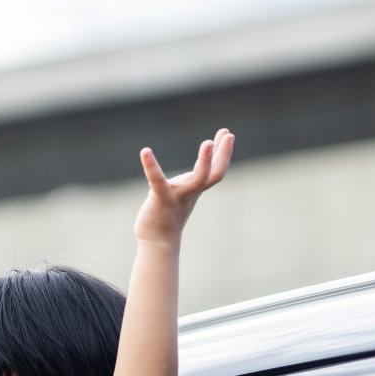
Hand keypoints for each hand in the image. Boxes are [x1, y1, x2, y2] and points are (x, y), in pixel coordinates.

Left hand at [134, 128, 233, 248]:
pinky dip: (151, 166)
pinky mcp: (161, 199)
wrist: (157, 241)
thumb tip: (190, 174)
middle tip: (229, 134)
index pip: (215, 170)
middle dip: (223, 154)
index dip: (223, 153)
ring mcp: (178, 196)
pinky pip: (157, 180)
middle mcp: (191, 192)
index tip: (227, 134)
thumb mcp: (182, 195)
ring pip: (198, 179)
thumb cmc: (167, 216)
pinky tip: (145, 151)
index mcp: (195, 189)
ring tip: (208, 143)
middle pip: (214, 173)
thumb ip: (187, 183)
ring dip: (205, 161)